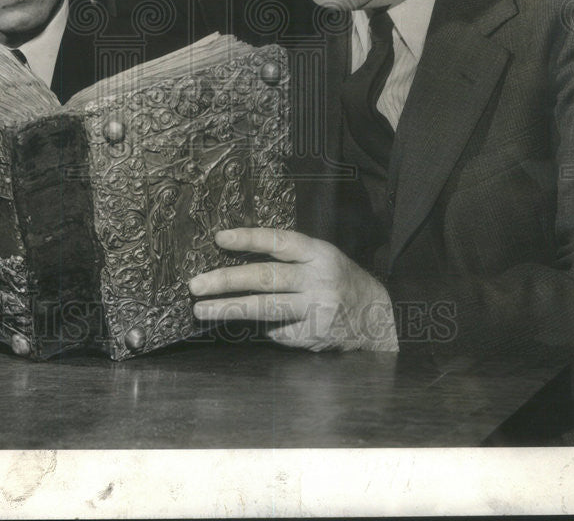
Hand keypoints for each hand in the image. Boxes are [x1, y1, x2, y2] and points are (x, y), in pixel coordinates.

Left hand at [189, 227, 398, 352]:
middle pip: (266, 277)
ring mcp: (317, 309)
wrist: (377, 316)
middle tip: (196, 284)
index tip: (219, 239)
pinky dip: (260, 328)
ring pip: (266, 308)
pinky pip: (278, 330)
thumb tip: (237, 261)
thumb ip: (288, 258)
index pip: (279, 242)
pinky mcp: (314, 335)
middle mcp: (319, 279)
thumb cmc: (339, 280)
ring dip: (229, 308)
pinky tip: (243, 327)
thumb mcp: (322, 258)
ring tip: (201, 309)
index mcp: (319, 253)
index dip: (249, 238)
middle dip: (226, 280)